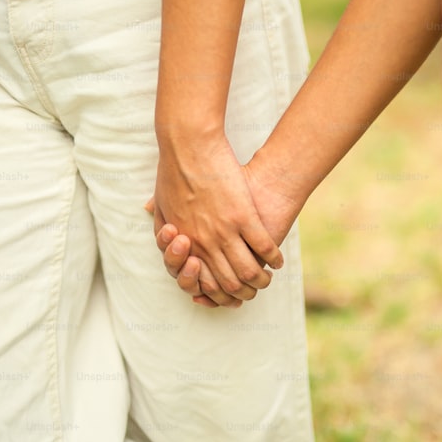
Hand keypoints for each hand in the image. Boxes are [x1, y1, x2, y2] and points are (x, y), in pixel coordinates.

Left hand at [150, 134, 283, 306]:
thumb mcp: (162, 205)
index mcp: (185, 245)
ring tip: (268, 278)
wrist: (188, 146)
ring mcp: (224, 231)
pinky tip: (278, 260)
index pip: (204, 284)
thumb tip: (166, 234)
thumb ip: (164, 226)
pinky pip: (263, 247)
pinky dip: (274, 258)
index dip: (219, 295)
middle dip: (243, 294)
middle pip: (229, 284)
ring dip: (261, 280)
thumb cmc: (173, 172)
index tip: (229, 295)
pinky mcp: (243, 216)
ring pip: (249, 271)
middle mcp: (204, 244)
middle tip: (253, 291)